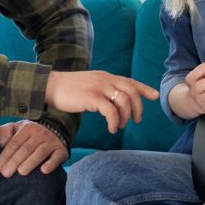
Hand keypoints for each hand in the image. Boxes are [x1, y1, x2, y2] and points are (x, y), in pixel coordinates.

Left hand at [0, 120, 67, 176]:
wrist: (54, 133)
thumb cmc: (28, 136)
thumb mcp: (15, 129)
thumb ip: (3, 132)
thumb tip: (2, 143)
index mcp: (27, 128)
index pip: (14, 143)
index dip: (5, 156)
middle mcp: (40, 133)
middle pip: (25, 149)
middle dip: (14, 162)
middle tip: (6, 174)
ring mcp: (51, 141)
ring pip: (40, 152)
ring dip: (30, 162)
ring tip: (21, 172)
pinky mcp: (61, 150)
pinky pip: (57, 157)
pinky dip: (51, 163)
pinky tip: (43, 171)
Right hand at [44, 70, 159, 133]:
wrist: (50, 86)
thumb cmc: (67, 88)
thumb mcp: (89, 84)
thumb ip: (102, 89)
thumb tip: (112, 101)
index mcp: (106, 76)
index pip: (130, 81)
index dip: (144, 89)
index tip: (155, 96)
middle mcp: (105, 79)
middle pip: (132, 92)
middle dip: (138, 108)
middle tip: (136, 120)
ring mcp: (99, 87)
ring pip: (124, 102)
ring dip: (125, 117)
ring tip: (120, 126)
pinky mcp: (91, 97)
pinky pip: (111, 111)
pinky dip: (115, 122)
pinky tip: (111, 128)